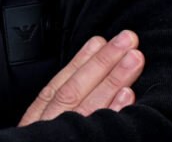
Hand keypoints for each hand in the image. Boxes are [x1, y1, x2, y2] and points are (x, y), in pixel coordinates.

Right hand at [18, 30, 143, 125]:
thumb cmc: (40, 141)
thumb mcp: (36, 131)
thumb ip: (53, 113)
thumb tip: (79, 82)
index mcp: (38, 121)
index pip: (58, 86)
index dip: (79, 62)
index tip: (100, 40)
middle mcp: (50, 126)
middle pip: (75, 90)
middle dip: (103, 62)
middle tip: (128, 39)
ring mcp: (66, 136)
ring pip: (89, 105)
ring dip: (114, 79)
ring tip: (135, 58)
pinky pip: (98, 131)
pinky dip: (113, 112)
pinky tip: (128, 95)